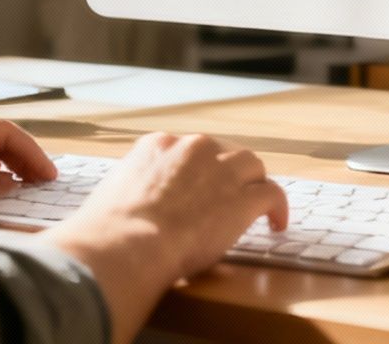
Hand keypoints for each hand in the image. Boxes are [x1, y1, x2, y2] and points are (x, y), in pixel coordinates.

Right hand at [41, 133, 286, 342]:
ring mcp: (221, 169)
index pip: (187, 150)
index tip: (196, 187)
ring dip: (253, 184)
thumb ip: (128, 191)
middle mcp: (193, 148)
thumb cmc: (110, 230)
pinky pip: (273, 193)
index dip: (196, 170)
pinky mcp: (243, 197)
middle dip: (227, 173)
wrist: (128, 242)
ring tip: (257, 207)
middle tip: (227, 197)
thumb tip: (119, 209)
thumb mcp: (112, 195)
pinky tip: (277, 224)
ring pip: (252, 166)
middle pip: (223, 151)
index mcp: (157, 145)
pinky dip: (278, 207)